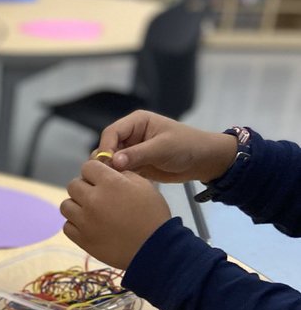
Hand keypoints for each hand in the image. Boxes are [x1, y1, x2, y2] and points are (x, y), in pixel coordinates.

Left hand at [61, 158, 170, 268]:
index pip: (87, 167)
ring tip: (90, 211)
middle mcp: (93, 200)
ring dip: (76, 206)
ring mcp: (85, 221)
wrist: (154, 249)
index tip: (101, 179)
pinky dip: (75, 224)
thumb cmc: (153, 215)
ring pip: (66, 205)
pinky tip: (88, 225)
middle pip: (73, 185)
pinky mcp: (82, 239)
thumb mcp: (144, 185)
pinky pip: (67, 226)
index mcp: (110, 183)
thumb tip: (108, 172)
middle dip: (84, 188)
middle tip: (97, 196)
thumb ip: (123, 175)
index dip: (94, 172)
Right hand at [97, 111, 237, 184]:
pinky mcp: (136, 165)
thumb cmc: (187, 146)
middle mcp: (131, 135)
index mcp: (137, 122)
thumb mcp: (162, 148)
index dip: (105, 148)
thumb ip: (137, 154)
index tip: (106, 165)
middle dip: (105, 161)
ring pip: (112, 161)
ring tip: (112, 184)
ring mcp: (133, 151)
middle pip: (108, 147)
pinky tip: (120, 187)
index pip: (111, 133)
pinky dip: (118, 178)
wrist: (203, 161)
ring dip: (111, 171)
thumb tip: (114, 162)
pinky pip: (121, 171)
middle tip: (106, 177)